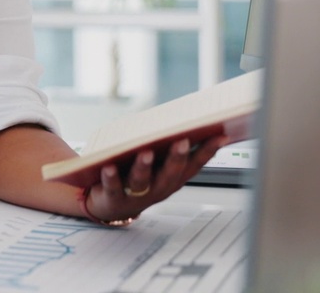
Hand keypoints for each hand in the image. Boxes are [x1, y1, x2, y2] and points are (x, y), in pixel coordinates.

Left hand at [85, 135, 228, 222]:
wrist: (111, 207)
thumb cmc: (137, 180)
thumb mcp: (157, 166)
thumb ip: (167, 149)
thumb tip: (180, 121)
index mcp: (172, 179)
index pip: (194, 165)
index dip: (207, 152)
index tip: (220, 136)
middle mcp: (158, 188)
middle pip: (170, 174)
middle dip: (177, 157)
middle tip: (182, 140)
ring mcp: (137, 195)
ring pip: (142, 182)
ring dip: (144, 167)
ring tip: (145, 153)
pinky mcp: (114, 198)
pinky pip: (113, 188)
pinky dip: (112, 178)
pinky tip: (109, 166)